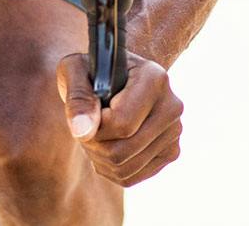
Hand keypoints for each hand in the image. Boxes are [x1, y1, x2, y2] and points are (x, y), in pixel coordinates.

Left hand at [56, 50, 182, 186]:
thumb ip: (78, 98)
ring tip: (97, 132)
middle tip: (88, 124)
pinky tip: (108, 145)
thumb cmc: (93, 70)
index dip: (95, 127)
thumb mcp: (74, 71)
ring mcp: (174, 132)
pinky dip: (110, 169)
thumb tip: (84, 131)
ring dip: (99, 157)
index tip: (88, 111)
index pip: (122, 124)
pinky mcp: (170, 152)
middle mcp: (172, 106)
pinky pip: (131, 178)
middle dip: (94, 144)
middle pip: (123, 151)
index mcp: (155, 78)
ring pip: (125, 168)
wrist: (117, 76)